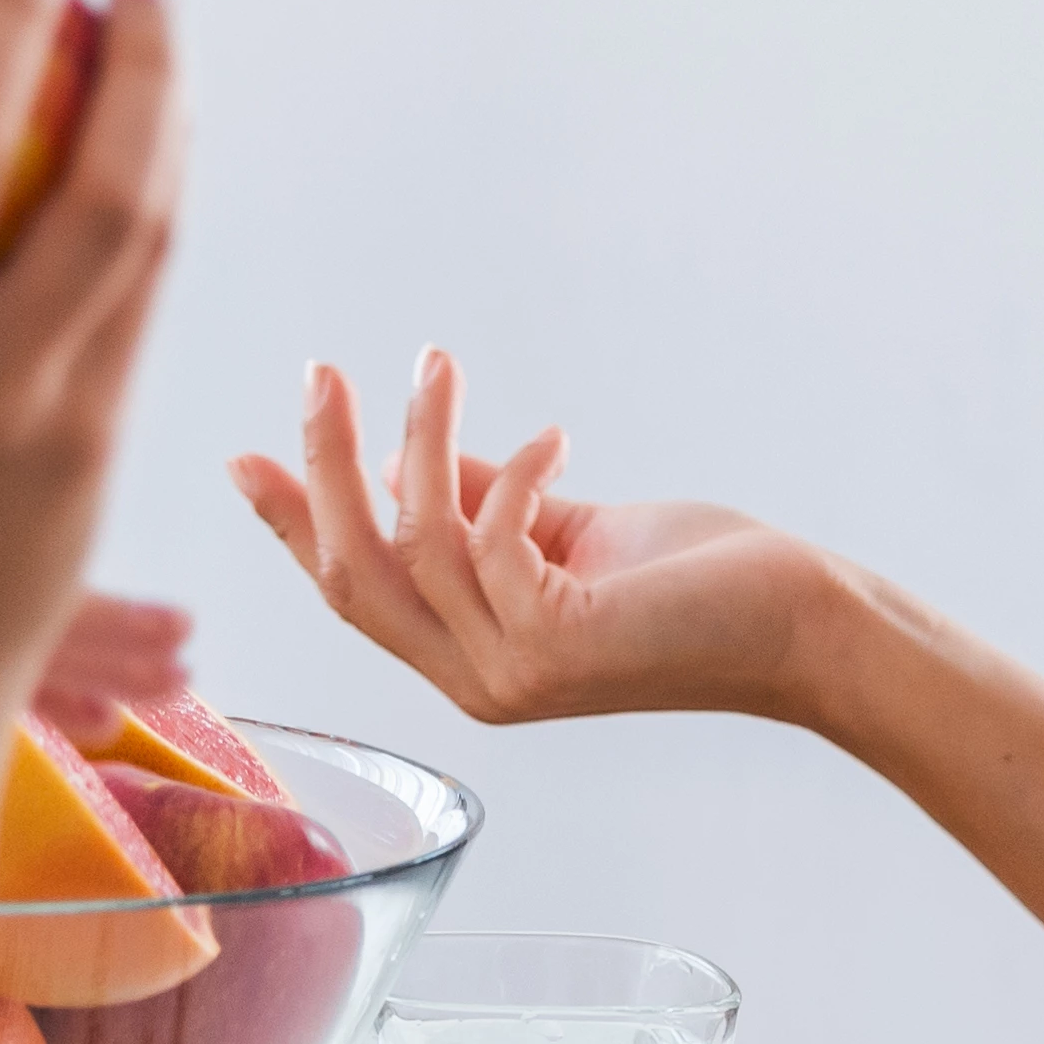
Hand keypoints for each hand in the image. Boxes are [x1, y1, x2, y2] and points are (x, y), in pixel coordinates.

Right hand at [227, 348, 864, 727]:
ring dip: (420, 440)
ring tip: (433, 363)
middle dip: (321, 466)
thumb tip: (405, 460)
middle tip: (318, 373)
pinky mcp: (559, 643)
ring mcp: (513, 672)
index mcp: (468, 658)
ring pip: (414, 544)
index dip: (290, 524)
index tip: (242, 455)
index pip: (351, 591)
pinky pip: (491, 542)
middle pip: (353, 572)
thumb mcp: (569, 533)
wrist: (801, 627)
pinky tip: (555, 440)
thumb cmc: (700, 581)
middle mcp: (476, 680)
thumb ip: (486, 505)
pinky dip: (511, 476)